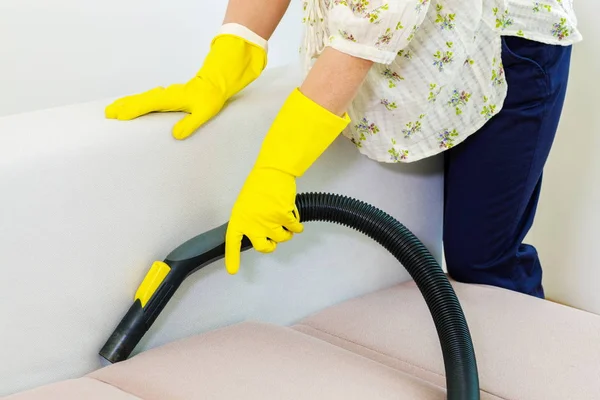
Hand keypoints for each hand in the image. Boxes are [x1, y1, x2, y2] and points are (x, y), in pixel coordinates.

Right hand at [105, 31, 266, 139]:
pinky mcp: (168, 96)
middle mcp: (166, 95)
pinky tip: (133, 106)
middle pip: (140, 100)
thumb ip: (190, 123)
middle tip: (108, 113)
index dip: (133, 110)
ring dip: (128, 103)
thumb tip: (176, 135)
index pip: (148, 105)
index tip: (119, 115)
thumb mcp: (204, 113)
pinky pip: (148, 99)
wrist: (215, 84)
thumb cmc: (211, 98)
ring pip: (142, 99)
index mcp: (171, 99)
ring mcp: (166, 95)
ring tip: (113, 110)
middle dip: (124, 106)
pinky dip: (137, 102)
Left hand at [223, 88, 349, 273]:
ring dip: (287, 232)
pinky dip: (297, 224)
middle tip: (272, 239)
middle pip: (262, 247)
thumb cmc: (260, 185)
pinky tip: (294, 216)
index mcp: (239, 218)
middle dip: (270, 246)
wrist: (273, 172)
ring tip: (286, 219)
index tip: (233, 271)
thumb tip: (259, 235)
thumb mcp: (247, 203)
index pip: (233, 242)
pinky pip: (294, 228)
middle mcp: (252, 223)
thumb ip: (250, 220)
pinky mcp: (282, 217)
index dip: (233, 258)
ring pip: (282, 238)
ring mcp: (267, 221)